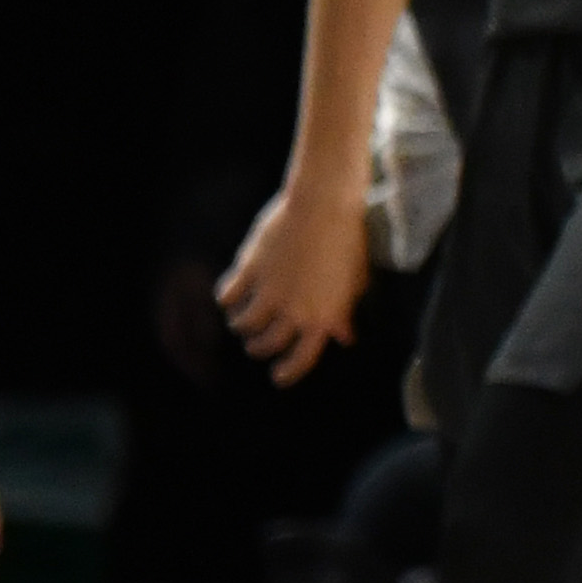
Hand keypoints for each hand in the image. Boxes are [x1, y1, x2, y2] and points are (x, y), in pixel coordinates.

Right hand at [215, 167, 371, 384]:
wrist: (324, 205)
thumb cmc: (347, 241)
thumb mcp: (355, 282)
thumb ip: (344, 313)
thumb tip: (345, 338)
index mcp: (323, 318)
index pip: (302, 359)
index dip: (289, 373)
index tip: (279, 377)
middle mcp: (293, 312)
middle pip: (267, 345)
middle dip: (261, 348)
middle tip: (258, 345)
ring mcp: (268, 292)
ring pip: (244, 325)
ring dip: (243, 326)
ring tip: (243, 322)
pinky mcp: (248, 271)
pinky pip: (227, 297)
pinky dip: (226, 300)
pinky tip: (229, 297)